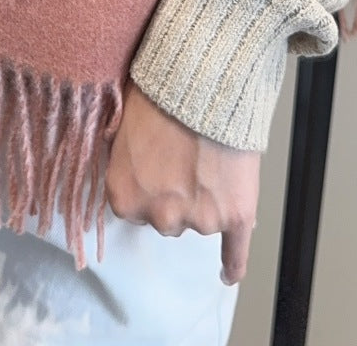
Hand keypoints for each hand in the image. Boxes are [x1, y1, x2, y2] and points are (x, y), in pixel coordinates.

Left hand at [104, 79, 261, 286]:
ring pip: (199, 221)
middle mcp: (158, 216)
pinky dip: (232, 263)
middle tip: (186, 159)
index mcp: (123, 195)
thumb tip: (123, 156)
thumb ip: (123, 155)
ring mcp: (198, 219)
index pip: (132, 206)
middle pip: (166, 217)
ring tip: (211, 161)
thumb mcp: (122, 122)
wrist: (206, 83)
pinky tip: (227, 273)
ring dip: (203, 200)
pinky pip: (234, 251)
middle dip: (175, 194)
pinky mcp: (234, 215)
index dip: (148, 184)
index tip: (158, 167)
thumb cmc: (160, 92)